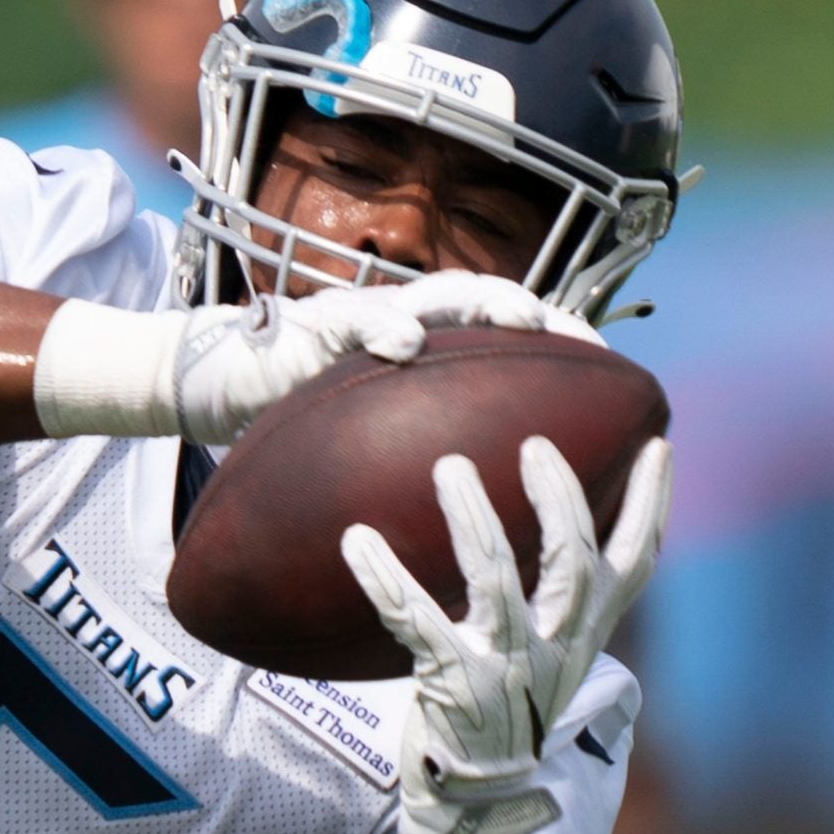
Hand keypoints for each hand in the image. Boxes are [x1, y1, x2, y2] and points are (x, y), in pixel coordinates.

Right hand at [33, 272, 594, 443]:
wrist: (214, 391)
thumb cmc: (296, 430)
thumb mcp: (370, 456)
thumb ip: (419, 470)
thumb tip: (484, 538)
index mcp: (429, 360)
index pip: (512, 348)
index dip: (567, 357)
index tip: (619, 385)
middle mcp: (406, 327)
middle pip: (494, 306)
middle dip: (548, 315)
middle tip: (590, 340)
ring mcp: (363, 320)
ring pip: (438, 294)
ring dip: (484, 300)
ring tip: (525, 316)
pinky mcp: (312, 324)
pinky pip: (352, 318)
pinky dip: (380, 326)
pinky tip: (402, 344)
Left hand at [340, 434, 672, 833]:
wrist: (475, 803)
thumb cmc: (506, 710)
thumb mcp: (552, 657)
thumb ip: (561, 601)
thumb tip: (556, 526)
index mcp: (584, 635)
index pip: (636, 565)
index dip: (652, 505)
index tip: (657, 444)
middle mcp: (555, 648)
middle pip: (573, 562)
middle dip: (559, 498)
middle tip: (536, 446)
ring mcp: (504, 668)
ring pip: (496, 580)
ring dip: (472, 517)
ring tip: (450, 466)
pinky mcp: (450, 686)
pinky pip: (415, 621)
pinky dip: (384, 578)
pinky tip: (357, 539)